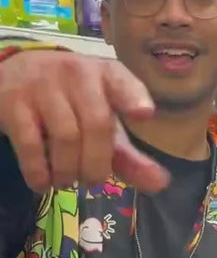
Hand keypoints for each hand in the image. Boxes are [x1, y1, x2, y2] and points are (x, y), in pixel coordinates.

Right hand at [0, 50, 169, 193]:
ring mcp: (43, 85)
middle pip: (97, 124)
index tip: (146, 114)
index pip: (123, 82)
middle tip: (93, 181)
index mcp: (107, 76)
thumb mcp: (105, 125)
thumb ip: (131, 157)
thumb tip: (161, 183)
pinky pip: (30, 143)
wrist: (15, 73)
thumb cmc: (74, 104)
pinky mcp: (13, 102)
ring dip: (69, 170)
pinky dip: (39, 171)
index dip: (135, 98)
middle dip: (98, 163)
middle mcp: (77, 74)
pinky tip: (44, 182)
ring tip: (68, 181)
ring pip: (65, 136)